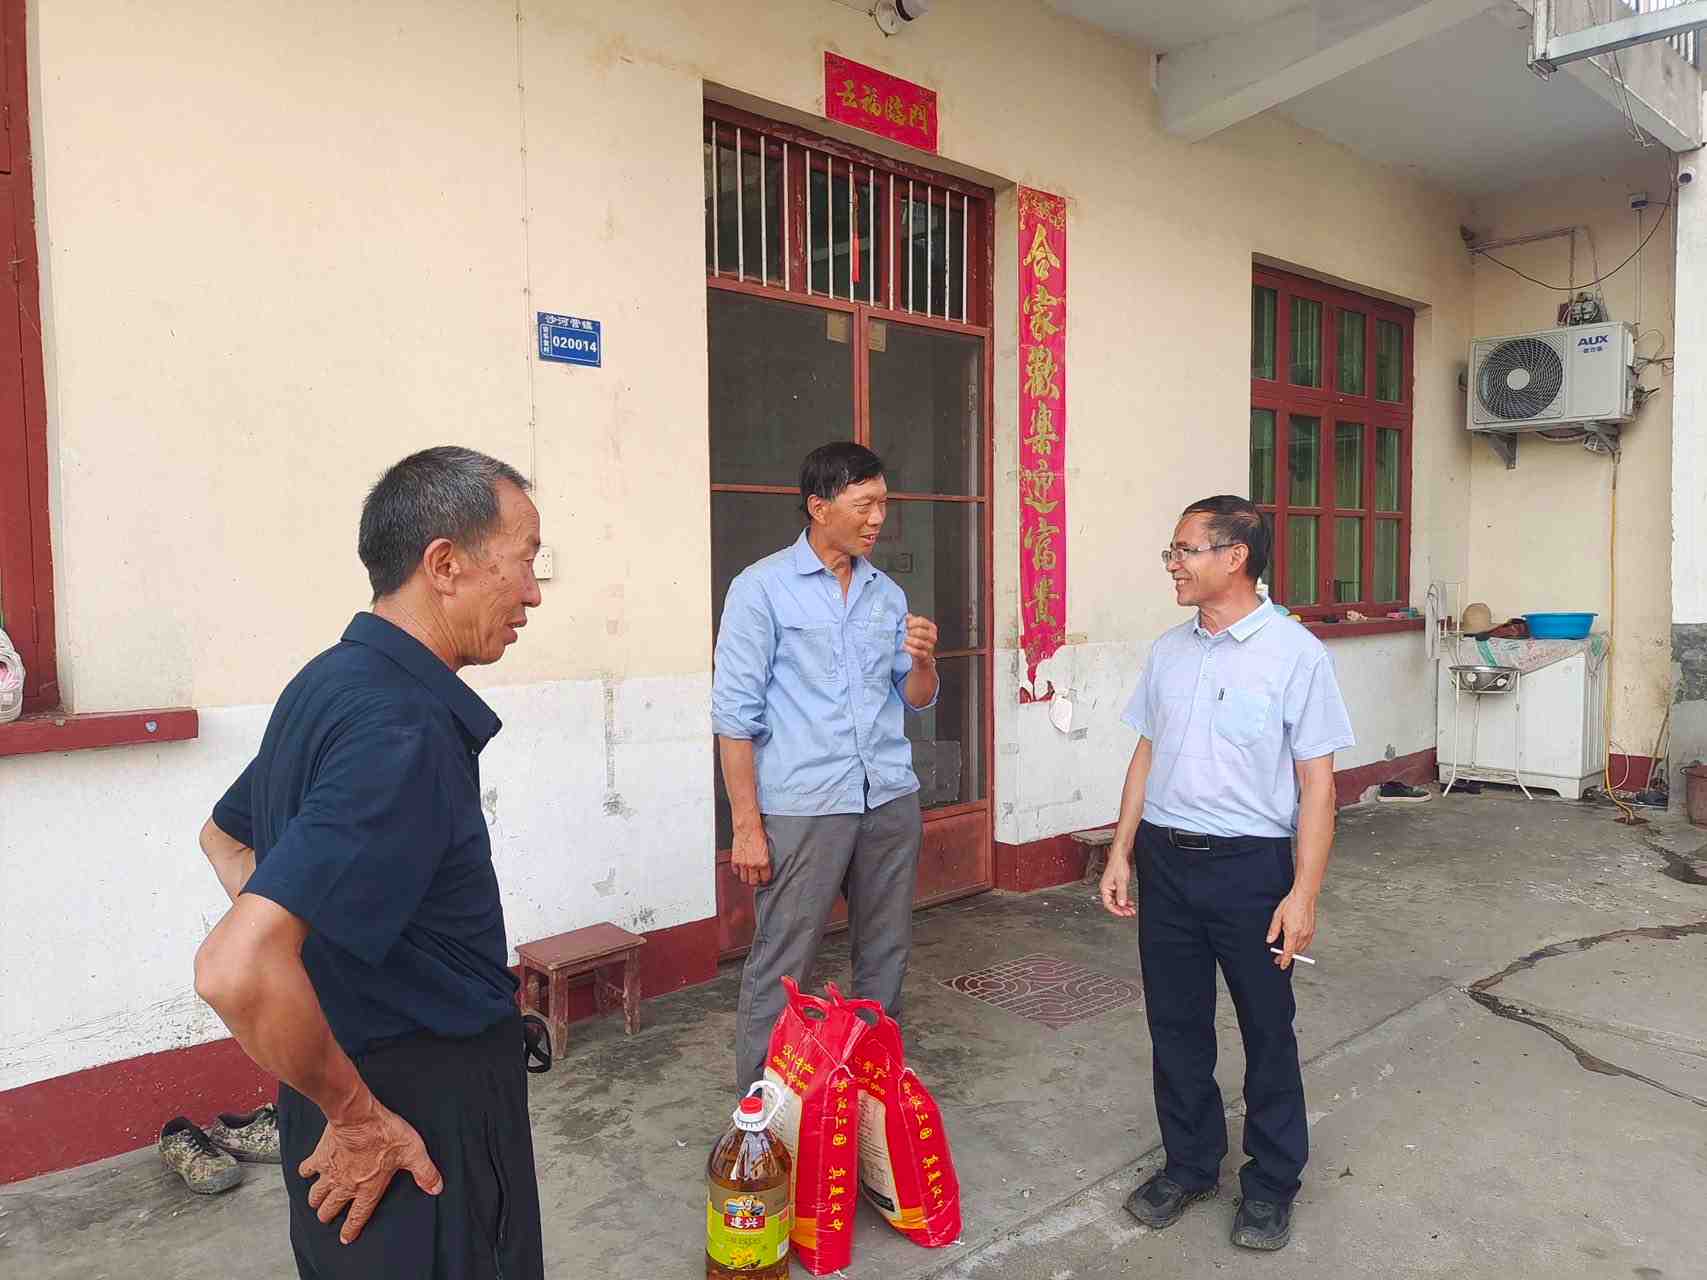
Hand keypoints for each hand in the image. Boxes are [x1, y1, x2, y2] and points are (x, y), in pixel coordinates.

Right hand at [301, 1096, 442, 1243]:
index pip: (358, 1216)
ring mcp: (330, 1172)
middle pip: (331, 1209)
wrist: (357, 1115)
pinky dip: (305, 1172)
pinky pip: (306, 1170)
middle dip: (328, 1215)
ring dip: (316, 1200)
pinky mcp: (319, 1157)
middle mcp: (345, 1184)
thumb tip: (436, 1187)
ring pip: (316, 1196)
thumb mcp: (413, 1152)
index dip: (351, 1229)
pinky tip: (307, 1172)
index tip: (345, 1238)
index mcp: (367, 1187)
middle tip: (328, 1216)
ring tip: (317, 1202)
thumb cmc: (385, 1132)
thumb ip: (425, 1172)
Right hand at [731, 822, 770, 887]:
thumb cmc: (757, 834)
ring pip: (744, 879)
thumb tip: (765, 868)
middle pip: (753, 882)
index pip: (765, 879)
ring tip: (749, 873)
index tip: (764, 878)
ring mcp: (743, 864)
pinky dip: (738, 870)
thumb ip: (765, 861)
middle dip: (756, 881)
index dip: (765, 879)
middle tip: (756, 877)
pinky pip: (736, 871)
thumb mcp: (767, 849)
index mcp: (763, 862)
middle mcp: (753, 865)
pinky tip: (742, 867)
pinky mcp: (735, 860)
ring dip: (746, 877)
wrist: (747, 828)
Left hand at [903, 614, 938, 666]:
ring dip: (909, 641)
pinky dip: (909, 649)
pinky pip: (917, 652)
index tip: (905, 624)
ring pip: (918, 642)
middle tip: (903, 633)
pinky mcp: (926, 655)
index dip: (912, 622)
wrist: (920, 655)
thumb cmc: (917, 639)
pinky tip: (905, 647)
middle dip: (909, 632)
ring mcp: (930, 646)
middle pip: (920, 632)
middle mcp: (932, 636)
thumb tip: (907, 616)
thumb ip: (911, 621)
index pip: (922, 622)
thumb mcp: (915, 628)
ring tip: (903, 640)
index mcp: (931, 627)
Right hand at [1099, 852, 1135, 918]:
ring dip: (1124, 906)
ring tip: (1131, 910)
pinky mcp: (1115, 885)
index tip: (1123, 914)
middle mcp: (1106, 888)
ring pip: (1116, 900)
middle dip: (1121, 909)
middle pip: (1112, 903)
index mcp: (1104, 888)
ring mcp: (1111, 887)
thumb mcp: (1121, 881)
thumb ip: (1121, 893)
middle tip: (1129, 913)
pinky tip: (1130, 903)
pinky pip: (1119, 896)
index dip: (1116, 911)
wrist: (1120, 856)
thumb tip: (1121, 904)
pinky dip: (1124, 900)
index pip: (1108, 904)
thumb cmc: (1118, 865)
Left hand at [1266, 891, 1316, 968]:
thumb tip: (1270, 940)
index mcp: (1293, 933)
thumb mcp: (1278, 916)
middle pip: (1295, 952)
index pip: (1288, 952)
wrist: (1304, 897)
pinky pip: (1306, 943)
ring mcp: (1308, 933)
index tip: (1281, 965)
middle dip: (1287, 956)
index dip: (1284, 960)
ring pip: (1301, 948)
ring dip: (1294, 952)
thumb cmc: (1291, 904)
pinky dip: (1300, 946)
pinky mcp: (1312, 930)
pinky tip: (1295, 944)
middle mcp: (1302, 935)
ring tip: (1286, 951)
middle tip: (1279, 958)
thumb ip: (1274, 930)